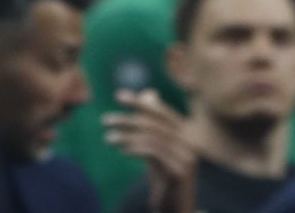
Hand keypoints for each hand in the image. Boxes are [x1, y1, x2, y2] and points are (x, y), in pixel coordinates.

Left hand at [104, 89, 196, 212]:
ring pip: (152, 137)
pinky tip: (122, 149)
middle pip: (154, 124)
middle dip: (127, 119)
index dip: (140, 103)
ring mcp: (187, 158)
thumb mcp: (158, 146)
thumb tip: (149, 93)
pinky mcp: (179, 172)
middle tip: (104, 120)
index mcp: (186, 134)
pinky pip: (154, 152)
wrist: (176, 208)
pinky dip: (135, 147)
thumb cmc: (165, 175)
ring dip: (126, 135)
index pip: (161, 112)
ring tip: (108, 138)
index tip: (118, 96)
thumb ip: (154, 122)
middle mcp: (190, 144)